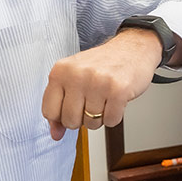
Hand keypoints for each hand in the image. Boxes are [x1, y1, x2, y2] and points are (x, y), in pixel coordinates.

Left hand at [40, 28, 161, 140]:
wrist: (132, 48)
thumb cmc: (101, 65)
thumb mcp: (73, 79)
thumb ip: (60, 106)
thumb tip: (56, 134)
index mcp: (60, 71)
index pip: (49, 112)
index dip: (62, 117)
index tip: (72, 108)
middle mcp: (76, 75)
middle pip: (70, 121)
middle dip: (82, 118)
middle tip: (91, 102)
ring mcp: (97, 82)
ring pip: (91, 124)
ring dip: (100, 117)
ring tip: (105, 98)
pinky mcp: (118, 90)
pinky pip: (111, 121)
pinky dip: (115, 115)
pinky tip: (116, 100)